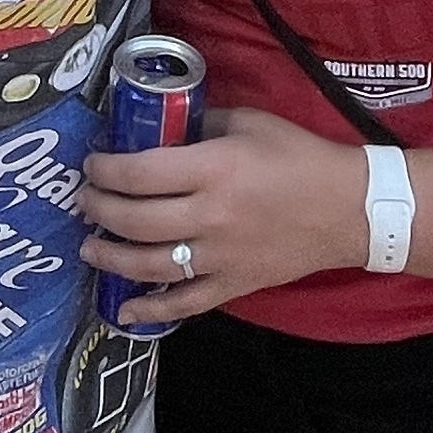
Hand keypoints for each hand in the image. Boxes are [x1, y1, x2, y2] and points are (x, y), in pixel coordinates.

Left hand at [76, 109, 367, 328]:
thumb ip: (202, 126)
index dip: (106, 169)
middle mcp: (210, 216)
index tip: (93, 164)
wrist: (348, 209)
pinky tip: (124, 309)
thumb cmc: (300, 156)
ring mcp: (220, 256)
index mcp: (214, 169)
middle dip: (99, 208)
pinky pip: (184, 303)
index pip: (140, 173)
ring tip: (90, 245)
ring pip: (149, 264)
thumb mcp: (249, 123)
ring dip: (110, 256)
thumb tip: (162, 130)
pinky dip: (150, 309)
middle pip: (135, 219)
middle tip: (84, 200)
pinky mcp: (233, 284)